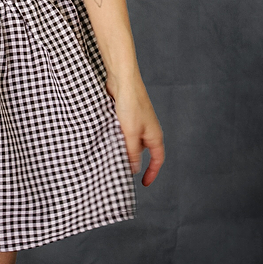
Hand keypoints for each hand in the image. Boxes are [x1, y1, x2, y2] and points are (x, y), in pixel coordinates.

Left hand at [106, 72, 164, 186]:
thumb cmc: (131, 104)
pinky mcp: (126, 115)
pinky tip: (105, 139)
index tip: (144, 184)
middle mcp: (148, 130)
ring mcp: (137, 122)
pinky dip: (115, 136)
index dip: (152, 173)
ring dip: (121, 148)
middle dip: (132, 161)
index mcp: (154, 136)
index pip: (157, 160)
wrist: (122, 79)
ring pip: (130, 141)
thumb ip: (132, 152)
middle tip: (119, 170)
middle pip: (141, 152)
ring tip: (109, 155)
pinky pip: (122, 131)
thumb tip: (133, 169)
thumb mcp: (131, 133)